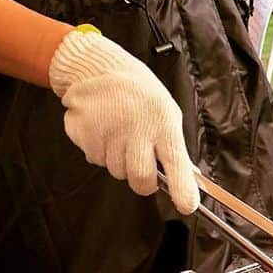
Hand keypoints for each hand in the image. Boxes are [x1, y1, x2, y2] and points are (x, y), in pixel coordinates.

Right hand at [48, 29, 198, 214]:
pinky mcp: (84, 131)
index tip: (186, 205)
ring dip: (118, 160)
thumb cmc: (139, 94)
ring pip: (116, 171)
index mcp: (162, 124)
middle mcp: (136, 128)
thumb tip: (188, 182)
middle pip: (140, 179)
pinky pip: (94, 158)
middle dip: (142, 181)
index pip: (176, 164)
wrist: (99, 66)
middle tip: (139, 161)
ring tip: (119, 133)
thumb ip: (174, 148)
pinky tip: (103, 129)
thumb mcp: (166, 114)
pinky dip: (98, 149)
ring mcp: (108, 130)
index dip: (182, 189)